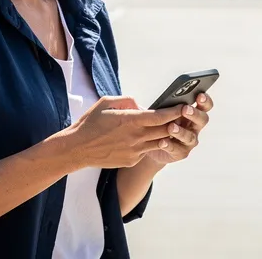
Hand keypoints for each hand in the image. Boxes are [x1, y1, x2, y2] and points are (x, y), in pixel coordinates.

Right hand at [62, 96, 185, 168]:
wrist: (77, 149)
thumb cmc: (90, 123)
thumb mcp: (107, 103)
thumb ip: (127, 101)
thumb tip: (140, 106)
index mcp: (131, 120)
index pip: (160, 116)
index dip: (174, 111)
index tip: (184, 106)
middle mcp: (136, 137)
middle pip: (164, 130)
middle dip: (175, 123)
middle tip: (183, 117)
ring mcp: (135, 151)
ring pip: (159, 142)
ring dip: (165, 136)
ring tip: (169, 128)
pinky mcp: (131, 161)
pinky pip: (145, 151)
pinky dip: (147, 144)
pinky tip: (143, 140)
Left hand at [143, 93, 212, 165]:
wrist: (150, 144)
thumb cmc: (157, 121)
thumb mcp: (160, 110)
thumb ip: (164, 103)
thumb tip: (158, 93)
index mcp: (192, 112)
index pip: (205, 105)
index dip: (204, 100)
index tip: (199, 95)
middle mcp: (194, 126)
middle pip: (202, 120)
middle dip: (195, 114)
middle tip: (185, 109)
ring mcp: (189, 141)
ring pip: (190, 136)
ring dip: (181, 131)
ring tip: (171, 127)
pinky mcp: (181, 153)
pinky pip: (178, 150)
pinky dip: (170, 145)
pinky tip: (162, 142)